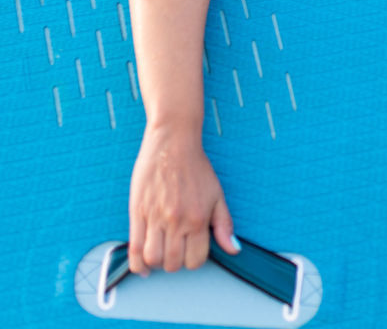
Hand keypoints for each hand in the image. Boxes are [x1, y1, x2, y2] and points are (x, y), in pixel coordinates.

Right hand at [128, 123, 238, 274]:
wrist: (173, 141)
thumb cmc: (195, 166)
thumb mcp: (217, 194)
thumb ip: (224, 224)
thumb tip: (233, 249)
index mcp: (198, 218)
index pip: (195, 260)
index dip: (193, 260)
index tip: (190, 251)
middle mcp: (177, 221)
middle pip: (173, 264)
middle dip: (175, 262)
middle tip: (174, 250)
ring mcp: (155, 217)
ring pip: (153, 259)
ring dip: (156, 263)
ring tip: (160, 252)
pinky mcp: (138, 212)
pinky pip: (134, 248)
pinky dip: (137, 263)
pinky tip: (143, 265)